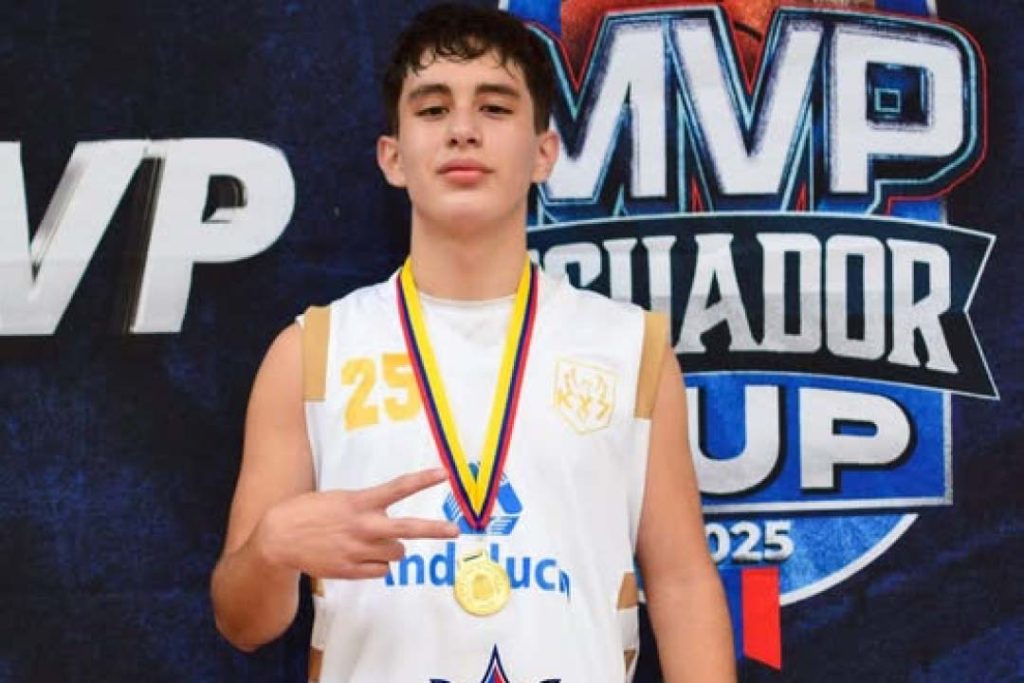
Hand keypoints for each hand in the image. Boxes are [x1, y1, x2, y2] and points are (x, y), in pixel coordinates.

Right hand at [255, 467, 458, 579]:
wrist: (279, 538)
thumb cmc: (309, 513)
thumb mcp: (340, 500)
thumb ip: (366, 508)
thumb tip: (387, 519)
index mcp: (360, 503)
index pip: (398, 488)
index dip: (422, 480)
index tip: (444, 473)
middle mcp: (364, 527)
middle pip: (408, 529)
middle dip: (434, 529)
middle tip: (454, 530)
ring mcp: (359, 550)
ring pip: (397, 553)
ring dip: (392, 548)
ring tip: (372, 542)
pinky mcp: (352, 571)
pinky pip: (382, 570)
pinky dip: (378, 565)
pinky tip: (361, 557)